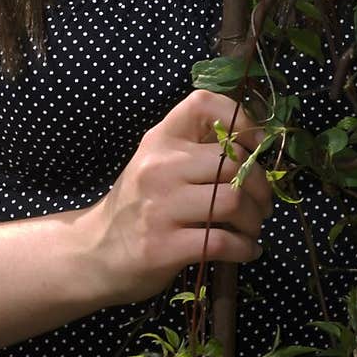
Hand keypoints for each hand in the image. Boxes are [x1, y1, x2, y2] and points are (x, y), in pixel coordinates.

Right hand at [79, 89, 272, 306]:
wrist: (94, 252)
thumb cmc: (137, 206)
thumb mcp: (156, 165)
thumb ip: (195, 152)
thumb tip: (254, 151)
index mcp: (160, 139)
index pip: (203, 103)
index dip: (240, 119)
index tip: (255, 146)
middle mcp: (160, 166)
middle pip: (233, 162)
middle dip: (260, 186)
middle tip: (262, 204)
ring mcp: (160, 206)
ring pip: (233, 202)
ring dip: (254, 220)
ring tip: (253, 229)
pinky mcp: (164, 246)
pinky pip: (222, 242)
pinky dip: (245, 248)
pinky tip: (246, 251)